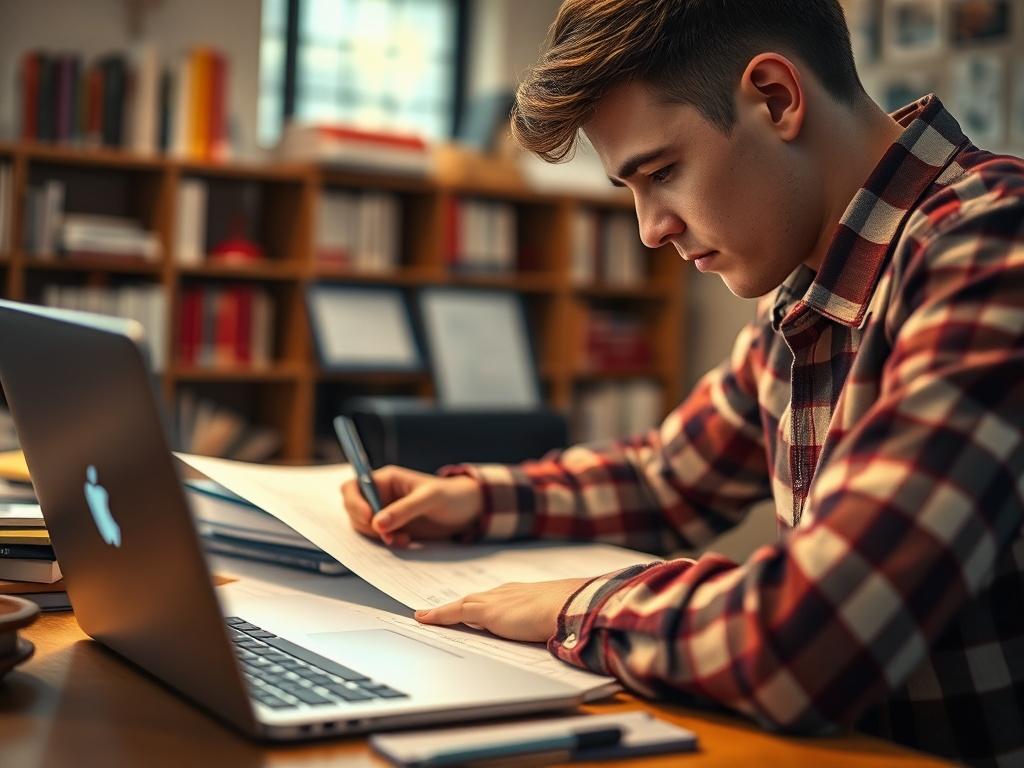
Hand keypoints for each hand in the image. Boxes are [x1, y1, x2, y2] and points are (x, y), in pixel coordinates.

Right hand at [341, 465, 482, 546]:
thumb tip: (377, 523)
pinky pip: (378, 538)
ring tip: (402, 539)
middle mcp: (381, 495)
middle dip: (366, 524)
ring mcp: (385, 513)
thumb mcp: (429, 499)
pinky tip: (405, 541)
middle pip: (354, 510)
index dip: (354, 502)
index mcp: (386, 479)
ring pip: (364, 527)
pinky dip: (387, 543)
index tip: (368, 518)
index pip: (354, 487)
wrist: (467, 511)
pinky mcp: (393, 528)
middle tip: (388, 535)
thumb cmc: (451, 496)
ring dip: (378, 537)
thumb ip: (404, 510)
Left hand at [414, 578, 590, 641]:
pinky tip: (423, 619)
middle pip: (474, 600)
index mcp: (522, 594)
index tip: (471, 609)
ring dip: (444, 612)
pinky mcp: (487, 611)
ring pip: (462, 605)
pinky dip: (438, 615)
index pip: (494, 599)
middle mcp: (505, 593)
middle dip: (457, 607)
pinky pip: (455, 612)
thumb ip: (548, 621)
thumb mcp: (556, 617)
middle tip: (440, 613)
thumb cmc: (571, 613)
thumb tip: (556, 632)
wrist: (571, 607)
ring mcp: (496, 601)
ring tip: (426, 616)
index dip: (480, 604)